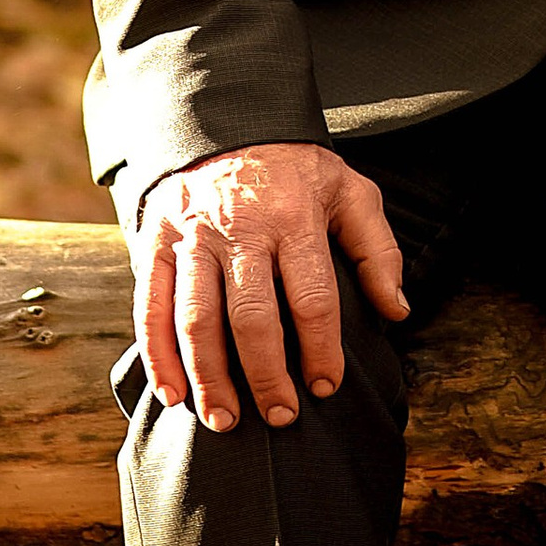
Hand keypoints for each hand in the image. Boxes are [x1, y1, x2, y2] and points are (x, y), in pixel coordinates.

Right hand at [133, 143, 407, 431]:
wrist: (226, 124)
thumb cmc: (296, 171)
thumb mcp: (350, 191)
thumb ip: (377, 250)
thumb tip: (396, 310)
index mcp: (294, 218)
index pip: (311, 296)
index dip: (319, 349)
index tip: (326, 387)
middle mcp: (240, 230)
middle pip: (251, 317)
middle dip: (266, 375)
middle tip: (281, 417)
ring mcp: (192, 238)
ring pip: (196, 318)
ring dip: (209, 378)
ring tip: (226, 421)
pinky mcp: (156, 243)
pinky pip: (150, 307)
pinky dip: (157, 356)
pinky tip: (173, 394)